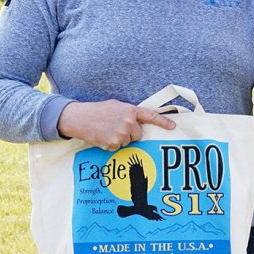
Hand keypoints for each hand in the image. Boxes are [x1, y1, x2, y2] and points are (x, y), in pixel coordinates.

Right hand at [57, 99, 175, 150]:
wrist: (80, 118)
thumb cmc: (98, 110)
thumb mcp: (117, 106)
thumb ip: (130, 113)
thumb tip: (139, 121)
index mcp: (130, 111)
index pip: (150, 116)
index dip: (163, 122)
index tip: (173, 126)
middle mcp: (128, 123)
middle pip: (138, 134)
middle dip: (130, 132)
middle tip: (117, 126)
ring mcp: (120, 135)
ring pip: (128, 142)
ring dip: (121, 138)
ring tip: (108, 130)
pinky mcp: (112, 144)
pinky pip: (118, 147)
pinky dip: (112, 144)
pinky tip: (104, 136)